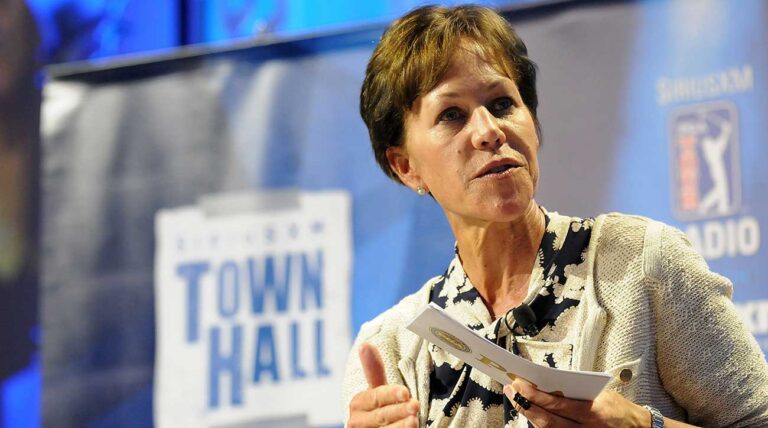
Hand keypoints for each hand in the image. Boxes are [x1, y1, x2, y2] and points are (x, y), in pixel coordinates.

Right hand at [348, 342, 419, 427]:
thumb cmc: (381, 411)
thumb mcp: (378, 391)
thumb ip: (373, 370)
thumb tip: (364, 344)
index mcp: (358, 404)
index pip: (376, 397)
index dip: (391, 394)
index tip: (406, 392)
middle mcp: (356, 423)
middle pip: (381, 416)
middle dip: (399, 411)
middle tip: (415, 406)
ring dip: (400, 427)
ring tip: (415, 422)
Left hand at [503, 379, 648, 427]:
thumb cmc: (616, 406)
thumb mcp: (599, 393)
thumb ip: (575, 390)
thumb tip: (546, 382)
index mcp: (592, 411)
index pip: (557, 404)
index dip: (535, 395)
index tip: (518, 383)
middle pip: (547, 421)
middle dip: (525, 405)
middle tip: (510, 389)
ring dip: (529, 415)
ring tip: (516, 398)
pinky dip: (541, 424)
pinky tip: (531, 412)